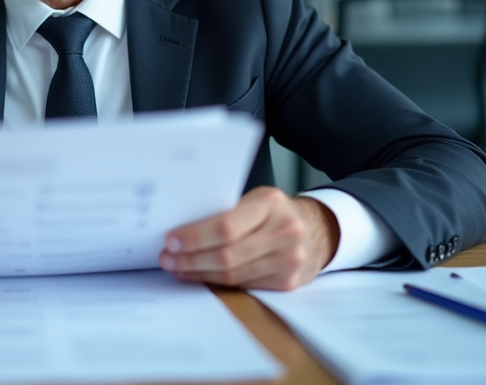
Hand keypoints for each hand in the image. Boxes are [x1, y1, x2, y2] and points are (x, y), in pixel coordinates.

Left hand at [159, 187, 338, 290]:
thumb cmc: (276, 212)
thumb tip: (182, 228)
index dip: (195, 237)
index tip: (171, 240)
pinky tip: (200, 276)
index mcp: (271, 204)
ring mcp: (288, 260)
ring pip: (233, 274)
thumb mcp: (257, 200)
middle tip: (167, 258)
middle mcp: (284, 232)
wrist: (318, 230)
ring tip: (177, 268)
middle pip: (227, 255)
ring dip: (199, 273)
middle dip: (191, 259)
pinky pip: (244, 285)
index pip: (226, 226)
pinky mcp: (287, 282)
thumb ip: (229, 211)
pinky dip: (217, 282)